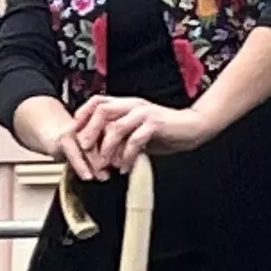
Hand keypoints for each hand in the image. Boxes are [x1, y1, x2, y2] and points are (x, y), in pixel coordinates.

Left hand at [65, 94, 209, 177]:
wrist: (194, 128)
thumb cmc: (166, 131)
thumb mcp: (137, 131)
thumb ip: (120, 135)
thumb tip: (99, 151)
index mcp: (128, 104)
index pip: (98, 102)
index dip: (83, 116)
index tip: (76, 135)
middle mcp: (134, 105)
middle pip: (102, 110)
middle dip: (89, 132)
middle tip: (84, 151)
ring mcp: (144, 113)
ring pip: (115, 127)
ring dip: (106, 148)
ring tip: (105, 165)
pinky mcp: (155, 124)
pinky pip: (135, 140)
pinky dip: (127, 157)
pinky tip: (125, 168)